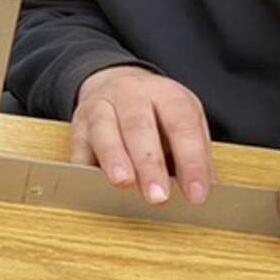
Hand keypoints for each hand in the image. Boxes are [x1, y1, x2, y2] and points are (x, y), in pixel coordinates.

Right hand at [71, 65, 214, 205]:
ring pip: (104, 129)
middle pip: (138, 125)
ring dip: (114, 158)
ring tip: (123, 183)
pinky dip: (85, 165)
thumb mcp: (183, 120)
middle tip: (159, 196)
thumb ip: (195, 154)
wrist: (115, 83)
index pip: (181, 125)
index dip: (191, 161)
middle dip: (149, 163)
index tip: (196, 194)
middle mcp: (130, 93)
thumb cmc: (155, 111)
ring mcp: (99, 106)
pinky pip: (79, 144)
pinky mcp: (78, 124)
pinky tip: (92, 183)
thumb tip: (201, 191)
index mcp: (165, 93)